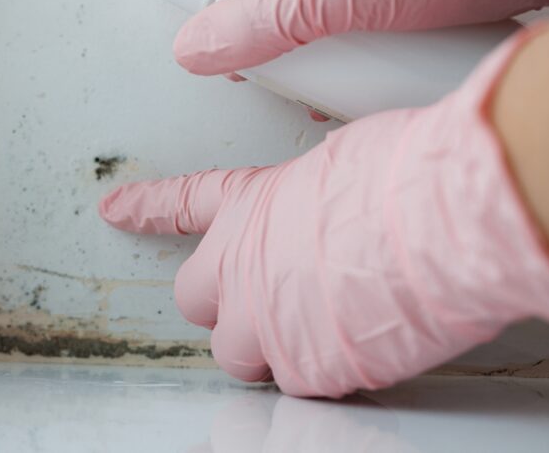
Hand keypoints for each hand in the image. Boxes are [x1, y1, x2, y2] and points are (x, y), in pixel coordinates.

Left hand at [99, 27, 548, 397]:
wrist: (433, 224)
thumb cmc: (395, 179)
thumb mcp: (337, 165)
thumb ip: (308, 198)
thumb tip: (323, 208)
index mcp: (247, 204)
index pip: (181, 205)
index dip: (146, 208)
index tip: (116, 208)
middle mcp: (237, 265)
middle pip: (194, 299)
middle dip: (224, 303)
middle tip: (269, 297)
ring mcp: (260, 320)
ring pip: (236, 355)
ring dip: (268, 348)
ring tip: (321, 326)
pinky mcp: (299, 367)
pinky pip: (298, 382)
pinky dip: (324, 372)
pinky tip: (359, 345)